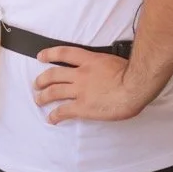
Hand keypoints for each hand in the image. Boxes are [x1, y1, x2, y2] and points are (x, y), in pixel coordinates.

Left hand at [32, 48, 146, 123]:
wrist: (135, 86)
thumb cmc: (131, 74)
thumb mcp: (114, 60)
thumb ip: (103, 64)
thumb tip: (103, 68)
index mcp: (90, 60)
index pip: (64, 53)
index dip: (50, 54)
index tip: (41, 56)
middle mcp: (81, 74)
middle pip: (54, 74)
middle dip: (42, 79)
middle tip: (37, 83)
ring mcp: (80, 90)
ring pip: (54, 92)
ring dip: (43, 96)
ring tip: (38, 99)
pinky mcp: (82, 107)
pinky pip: (63, 111)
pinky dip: (55, 115)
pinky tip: (51, 118)